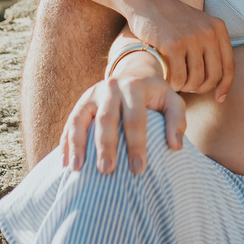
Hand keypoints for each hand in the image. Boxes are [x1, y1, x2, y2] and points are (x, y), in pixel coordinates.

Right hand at [60, 57, 185, 175]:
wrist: (134, 72)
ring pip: (80, 119)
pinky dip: (66, 143)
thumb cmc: (155, 94)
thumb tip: (175, 146)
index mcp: (134, 87)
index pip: (135, 119)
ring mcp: (92, 94)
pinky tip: (65, 163)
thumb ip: (177, 120)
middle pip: (106, 119)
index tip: (139, 169)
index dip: (137, 144)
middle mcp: (111, 88)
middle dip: (105, 146)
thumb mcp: (172, 100)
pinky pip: (69, 123)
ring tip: (77, 169)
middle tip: (107, 170)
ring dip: (77, 145)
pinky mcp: (81, 102)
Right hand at [123, 0, 234, 100]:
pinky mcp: (172, 45)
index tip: (219, 97)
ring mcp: (191, 38)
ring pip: (196, 79)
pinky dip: (173, 83)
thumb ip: (209, 46)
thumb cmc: (170, 18)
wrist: (146, 1)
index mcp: (218, 28)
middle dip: (202, 88)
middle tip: (190, 88)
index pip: (229, 65)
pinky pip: (179, 77)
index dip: (225, 86)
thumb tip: (218, 81)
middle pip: (213, 76)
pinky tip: (167, 78)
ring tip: (177, 82)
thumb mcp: (198, 25)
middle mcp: (208, 32)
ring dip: (186, 87)